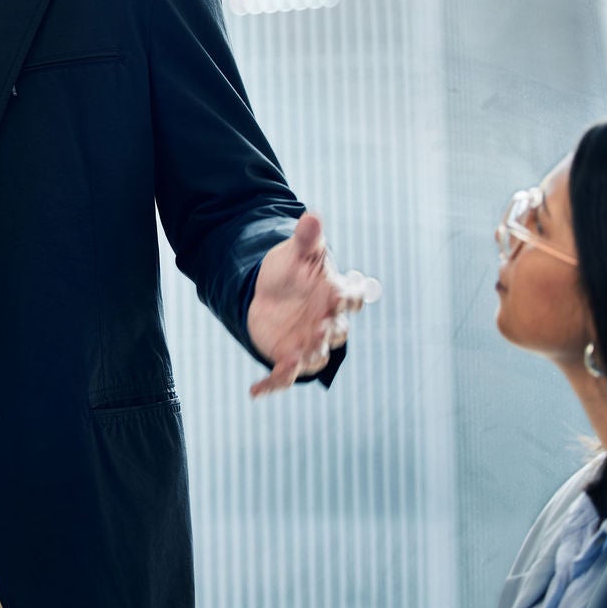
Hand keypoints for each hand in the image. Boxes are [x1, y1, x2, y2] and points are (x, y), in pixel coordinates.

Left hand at [244, 213, 379, 398]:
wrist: (271, 293)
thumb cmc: (292, 272)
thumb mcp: (296, 253)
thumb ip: (305, 239)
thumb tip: (311, 216)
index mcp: (335, 295)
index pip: (351, 296)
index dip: (352, 295)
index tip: (349, 291)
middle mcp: (328, 323)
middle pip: (335, 331)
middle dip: (329, 331)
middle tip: (321, 327)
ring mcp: (310, 344)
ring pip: (315, 357)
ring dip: (306, 359)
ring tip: (294, 359)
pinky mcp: (289, 358)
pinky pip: (284, 376)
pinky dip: (272, 385)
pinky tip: (255, 391)